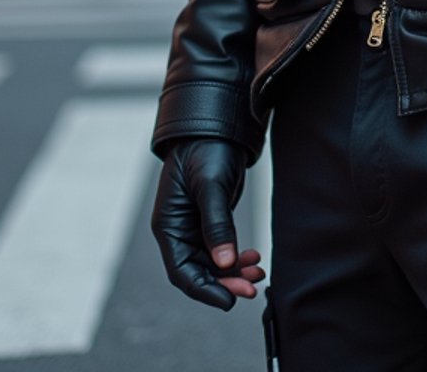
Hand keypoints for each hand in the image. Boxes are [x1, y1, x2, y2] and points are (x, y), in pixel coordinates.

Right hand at [151, 138, 263, 309]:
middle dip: (225, 282)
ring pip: (213, 263)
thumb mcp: (210, 185)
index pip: (182, 271)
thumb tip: (224, 262)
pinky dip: (237, 257)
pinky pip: (222, 249)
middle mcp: (179, 230)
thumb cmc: (205, 148)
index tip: (230, 301)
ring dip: (235, 271)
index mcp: (168, 224)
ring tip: (258, 271)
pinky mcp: (209, 221)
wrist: (215, 125)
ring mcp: (194, 227)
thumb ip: (217, 223)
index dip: (205, 290)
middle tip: (252, 288)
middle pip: (199, 271)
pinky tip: (253, 258)